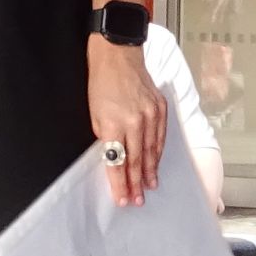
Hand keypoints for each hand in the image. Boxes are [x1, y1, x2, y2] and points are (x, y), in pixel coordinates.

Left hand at [87, 38, 165, 208]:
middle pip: (137, 161)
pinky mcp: (160, 107)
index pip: (117, 162)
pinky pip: (161, 136)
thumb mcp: (94, 114)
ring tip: (149, 187)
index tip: (121, 199)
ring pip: (152, 151)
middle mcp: (135, 121)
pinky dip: (158, 152)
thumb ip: (106, 137)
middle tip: (137, 201)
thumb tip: (115, 157)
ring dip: (150, 171)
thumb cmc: (102, 83)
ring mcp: (150, 114)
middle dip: (136, 184)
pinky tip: (156, 163)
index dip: (119, 184)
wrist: (118, 55)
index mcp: (114, 124)